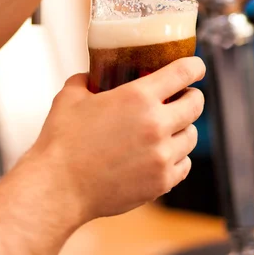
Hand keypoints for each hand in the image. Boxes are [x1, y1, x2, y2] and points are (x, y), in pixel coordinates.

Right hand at [33, 57, 204, 226]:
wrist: (58, 188)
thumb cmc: (62, 141)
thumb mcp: (70, 97)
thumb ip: (85, 80)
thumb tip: (90, 75)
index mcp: (138, 97)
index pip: (183, 73)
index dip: (194, 66)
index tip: (196, 67)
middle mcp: (156, 124)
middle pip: (196, 103)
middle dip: (191, 96)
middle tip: (182, 97)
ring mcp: (161, 155)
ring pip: (191, 135)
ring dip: (183, 128)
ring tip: (169, 128)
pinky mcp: (160, 182)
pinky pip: (183, 164)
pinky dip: (177, 157)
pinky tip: (162, 154)